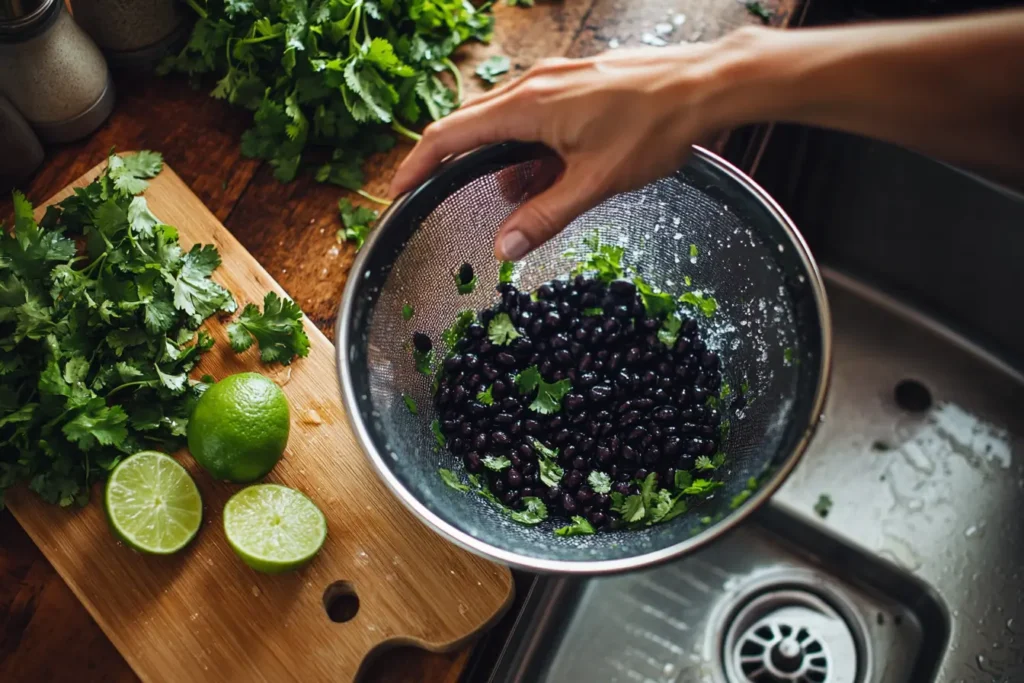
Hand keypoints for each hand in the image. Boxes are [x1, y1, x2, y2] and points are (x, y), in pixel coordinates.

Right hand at [390, 33, 768, 260]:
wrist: (707, 84)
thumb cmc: (655, 126)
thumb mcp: (595, 182)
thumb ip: (545, 216)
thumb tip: (503, 248)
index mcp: (528, 105)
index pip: (450, 135)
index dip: (417, 164)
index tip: (398, 191)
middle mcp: (534, 84)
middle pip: (473, 126)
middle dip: (462, 167)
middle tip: (454, 200)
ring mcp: (556, 79)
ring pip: (508, 123)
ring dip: (508, 162)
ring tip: (529, 198)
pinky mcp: (576, 82)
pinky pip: (537, 116)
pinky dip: (534, 148)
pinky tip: (556, 173)